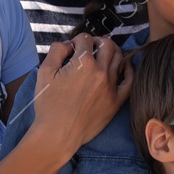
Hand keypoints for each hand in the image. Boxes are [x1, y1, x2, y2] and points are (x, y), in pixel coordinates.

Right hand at [29, 34, 131, 154]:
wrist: (57, 134)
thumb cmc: (48, 104)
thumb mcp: (44, 72)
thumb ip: (57, 51)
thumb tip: (69, 45)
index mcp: (83, 63)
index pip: (85, 39)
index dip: (77, 40)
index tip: (73, 48)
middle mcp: (100, 72)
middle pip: (107, 44)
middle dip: (98, 41)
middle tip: (91, 47)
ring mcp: (111, 87)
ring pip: (119, 58)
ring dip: (112, 52)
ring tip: (104, 55)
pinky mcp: (116, 101)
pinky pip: (129, 80)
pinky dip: (128, 70)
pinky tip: (123, 66)